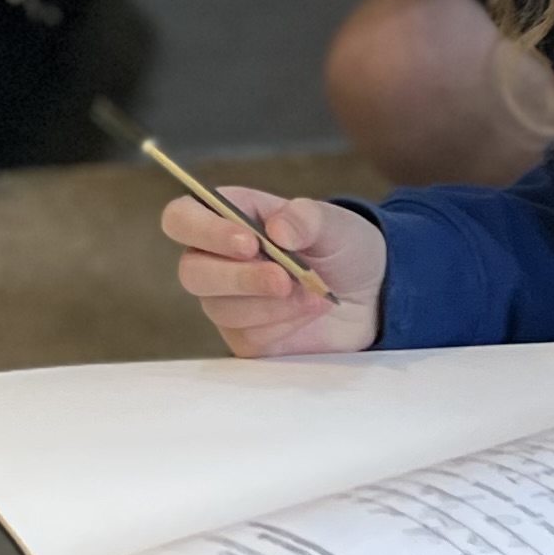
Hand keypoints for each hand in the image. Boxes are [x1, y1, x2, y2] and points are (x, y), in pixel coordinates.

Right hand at [167, 185, 384, 357]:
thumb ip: (307, 218)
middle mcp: (217, 259)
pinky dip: (282, 323)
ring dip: (270, 303)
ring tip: (314, 293)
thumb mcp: (336, 223)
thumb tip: (278, 230)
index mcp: (229, 218)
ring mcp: (228, 301)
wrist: (372, 294)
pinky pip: (246, 336)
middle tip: (283, 278)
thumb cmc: (344, 248)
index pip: (182, 218)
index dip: (204, 230)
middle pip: (191, 272)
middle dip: (238, 277)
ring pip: (219, 308)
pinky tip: (308, 310)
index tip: (249, 242)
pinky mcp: (245, 336)